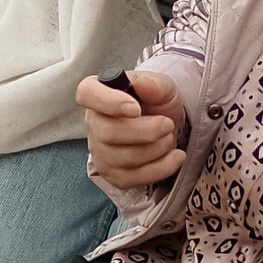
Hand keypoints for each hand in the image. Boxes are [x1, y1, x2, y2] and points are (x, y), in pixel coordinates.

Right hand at [78, 67, 189, 189]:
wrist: (166, 126)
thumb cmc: (156, 103)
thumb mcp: (162, 87)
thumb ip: (155, 84)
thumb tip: (143, 85)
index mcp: (97, 93)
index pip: (87, 94)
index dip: (109, 102)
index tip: (135, 108)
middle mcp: (93, 123)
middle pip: (108, 133)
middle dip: (146, 131)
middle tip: (167, 124)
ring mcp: (100, 152)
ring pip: (123, 158)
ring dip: (157, 148)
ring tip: (169, 137)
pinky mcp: (113, 174)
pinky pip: (134, 178)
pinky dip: (161, 168)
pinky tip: (174, 156)